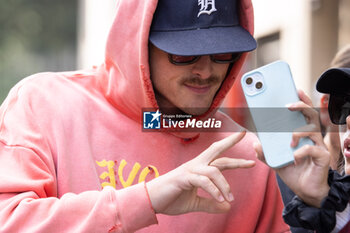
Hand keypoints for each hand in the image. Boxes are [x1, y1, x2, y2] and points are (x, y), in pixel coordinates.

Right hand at [146, 131, 255, 214]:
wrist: (151, 201)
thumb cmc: (171, 198)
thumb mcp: (195, 203)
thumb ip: (211, 203)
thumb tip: (227, 207)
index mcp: (198, 168)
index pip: (219, 158)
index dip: (233, 157)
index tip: (250, 160)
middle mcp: (195, 165)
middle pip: (216, 150)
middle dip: (230, 142)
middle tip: (244, 134)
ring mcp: (189, 170)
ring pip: (214, 170)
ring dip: (225, 185)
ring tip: (230, 199)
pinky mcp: (184, 178)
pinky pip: (204, 181)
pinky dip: (214, 191)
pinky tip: (221, 200)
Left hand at [255, 90, 330, 206]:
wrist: (304, 191)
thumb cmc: (292, 171)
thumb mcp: (274, 159)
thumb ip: (265, 151)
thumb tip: (255, 143)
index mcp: (300, 133)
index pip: (302, 113)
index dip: (300, 100)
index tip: (293, 89)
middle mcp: (311, 136)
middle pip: (310, 114)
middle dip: (301, 105)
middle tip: (288, 105)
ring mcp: (318, 145)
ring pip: (312, 129)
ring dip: (297, 132)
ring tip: (289, 141)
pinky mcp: (322, 157)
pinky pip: (313, 149)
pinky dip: (301, 151)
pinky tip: (294, 157)